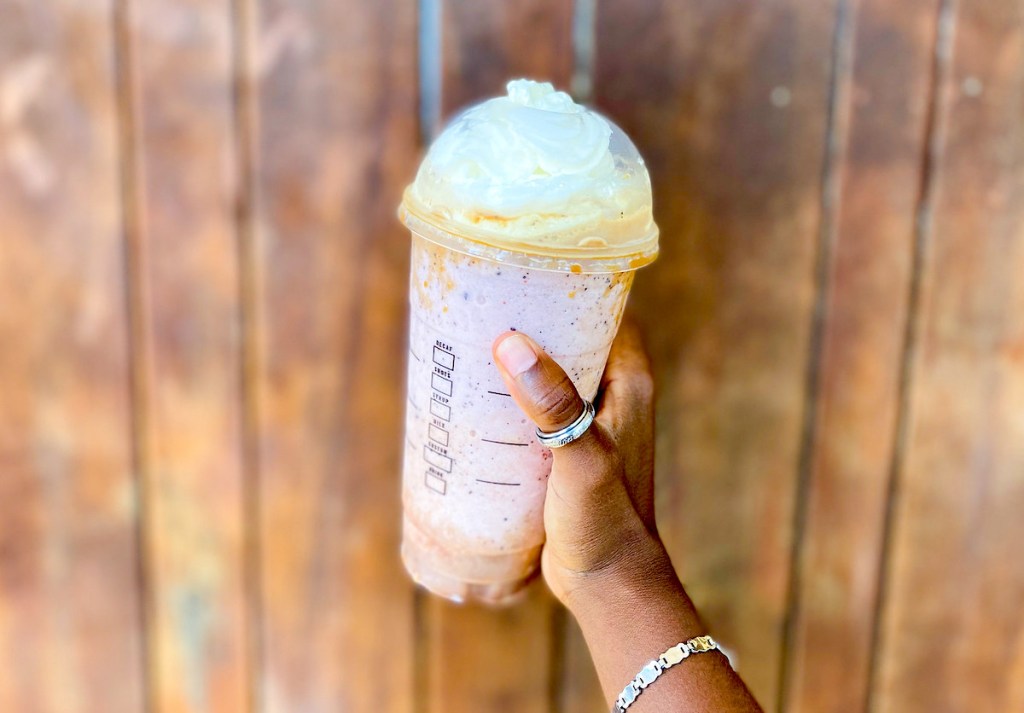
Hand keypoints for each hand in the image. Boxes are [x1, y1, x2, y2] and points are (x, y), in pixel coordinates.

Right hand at [492, 318, 675, 607]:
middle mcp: (613, 396)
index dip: (571, 290)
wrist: (608, 582)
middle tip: (482, 309)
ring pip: (550, 376)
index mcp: (629, 382)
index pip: (606, 312)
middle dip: (532, 324)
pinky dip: (510, 400)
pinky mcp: (564, 450)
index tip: (525, 274)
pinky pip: (536, 410)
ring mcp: (589, 424)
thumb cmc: (605, 519)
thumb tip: (511, 345)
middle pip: (571, 340)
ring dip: (517, 365)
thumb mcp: (579, 457)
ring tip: (469, 349)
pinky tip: (473, 402)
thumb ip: (553, 405)